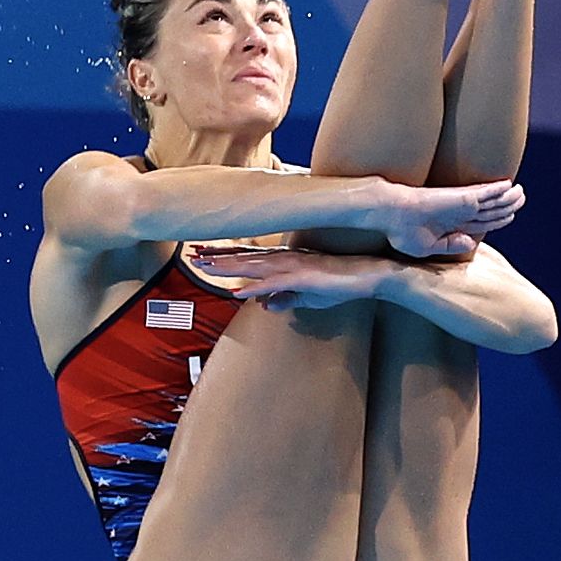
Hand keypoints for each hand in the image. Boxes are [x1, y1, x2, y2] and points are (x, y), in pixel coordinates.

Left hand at [189, 246, 384, 312]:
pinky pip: (275, 283)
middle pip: (243, 258)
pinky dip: (255, 286)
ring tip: (204, 267)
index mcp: (283, 261)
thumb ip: (285, 299)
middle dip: (216, 257)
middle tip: (190, 254)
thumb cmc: (340, 284)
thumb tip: (265, 306)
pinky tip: (238, 292)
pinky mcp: (304, 277)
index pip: (247, 257)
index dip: (222, 256)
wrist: (369, 277)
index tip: (199, 254)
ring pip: (253, 266)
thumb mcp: (307, 296)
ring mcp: (293, 266)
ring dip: (228, 267)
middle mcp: (284, 260)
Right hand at [379, 179, 520, 259]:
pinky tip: (509, 185)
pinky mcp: (461, 197)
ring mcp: (462, 204)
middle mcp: (460, 213)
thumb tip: (471, 242)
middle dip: (508, 206)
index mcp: (453, 225)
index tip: (509, 217)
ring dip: (509, 197)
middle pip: (492, 210)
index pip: (483, 222)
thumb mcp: (426, 248)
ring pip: (493, 201)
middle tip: (521, 200)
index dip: (497, 220)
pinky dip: (498, 189)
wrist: (390, 215)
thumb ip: (450, 246)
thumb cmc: (401, 231)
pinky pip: (486, 193)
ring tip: (521, 193)